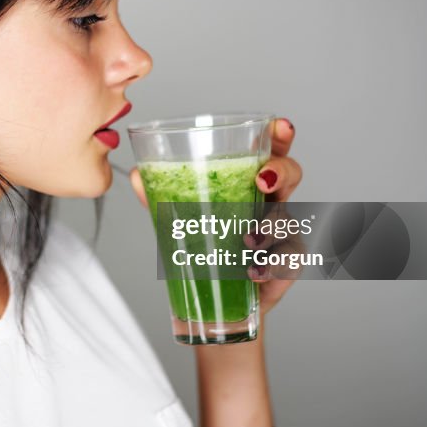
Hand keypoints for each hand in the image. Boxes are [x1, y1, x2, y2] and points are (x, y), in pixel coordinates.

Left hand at [129, 117, 302, 316]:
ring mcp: (280, 233)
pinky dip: (272, 265)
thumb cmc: (202, 245)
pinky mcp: (284, 265)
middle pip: (291, 174)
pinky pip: (289, 261)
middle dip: (281, 171)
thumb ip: (159, 192)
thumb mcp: (177, 214)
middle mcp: (269, 201)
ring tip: (247, 239)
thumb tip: (136, 175)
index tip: (279, 126)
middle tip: (262, 179)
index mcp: (246, 180)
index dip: (279, 134)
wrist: (214, 299)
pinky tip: (253, 271)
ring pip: (289, 219)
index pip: (268, 149)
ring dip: (270, 226)